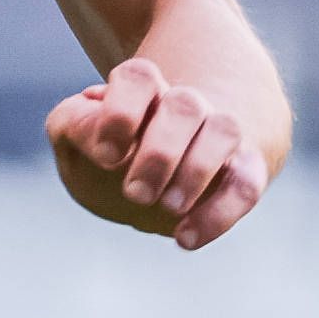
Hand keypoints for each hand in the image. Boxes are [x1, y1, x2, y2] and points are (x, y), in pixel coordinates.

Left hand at [45, 51, 268, 249]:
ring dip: (196, 171)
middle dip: (160, 153)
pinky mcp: (240, 171)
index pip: (139, 78)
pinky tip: (184, 239)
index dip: (122, 113)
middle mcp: (184, 106)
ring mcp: (216, 135)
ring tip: (167, 208)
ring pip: (224, 131)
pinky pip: (246, 184)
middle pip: (185, 105)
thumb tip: (95, 126)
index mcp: (142, 91)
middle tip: (134, 193)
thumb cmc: (108, 151)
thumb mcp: (73, 135)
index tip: (104, 157)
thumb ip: (72, 123)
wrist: (151, 176)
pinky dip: (219, 214)